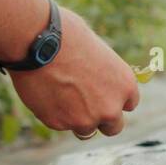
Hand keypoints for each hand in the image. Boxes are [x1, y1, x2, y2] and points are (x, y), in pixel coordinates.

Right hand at [8, 8, 139, 137]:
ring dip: (76, 118)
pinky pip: (60, 123)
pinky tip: (44, 92)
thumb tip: (97, 77)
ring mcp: (85, 119)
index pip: (129, 104)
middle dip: (101, 118)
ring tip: (60, 95)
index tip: (103, 95)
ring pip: (85, 130)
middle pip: (113, 127)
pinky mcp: (60, 124)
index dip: (115, 99)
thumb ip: (102, 72)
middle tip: (85, 106)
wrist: (36, 42)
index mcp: (125, 85)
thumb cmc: (66, 34)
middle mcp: (110, 107)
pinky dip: (53, 113)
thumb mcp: (96, 49)